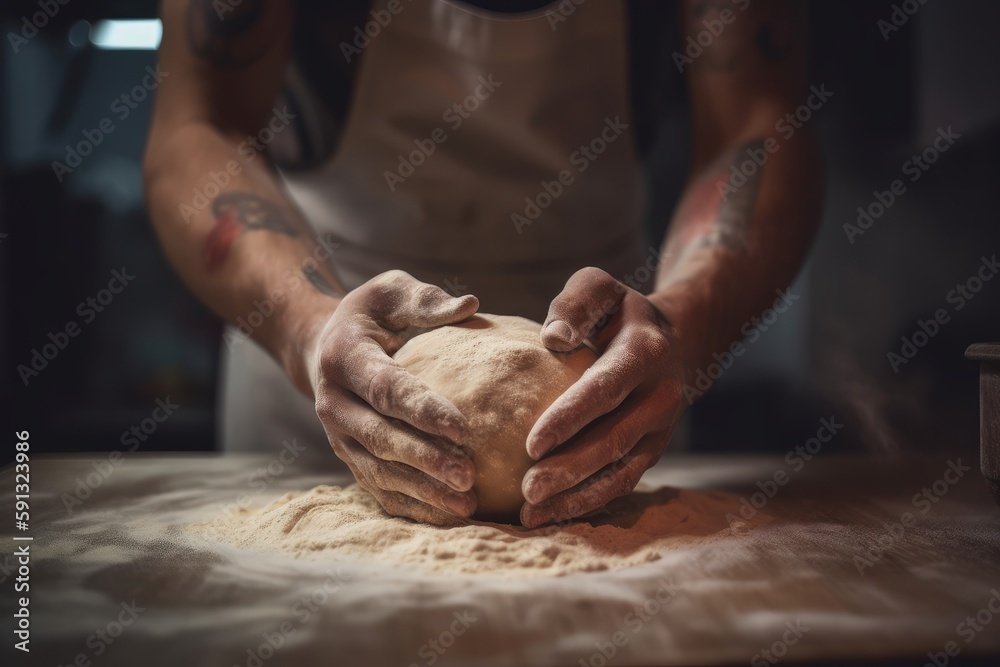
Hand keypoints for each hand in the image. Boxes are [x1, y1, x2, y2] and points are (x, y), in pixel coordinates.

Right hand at [309, 270, 479, 524]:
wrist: (323, 347)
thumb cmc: (372, 316)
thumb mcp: (390, 292)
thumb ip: (426, 300)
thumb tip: (470, 304)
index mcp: (344, 358)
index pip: (386, 389)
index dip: (423, 410)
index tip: (463, 427)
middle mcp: (333, 403)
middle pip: (381, 438)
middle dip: (425, 459)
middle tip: (469, 475)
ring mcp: (337, 436)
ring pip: (379, 471)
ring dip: (422, 490)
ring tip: (465, 502)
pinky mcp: (348, 458)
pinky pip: (378, 489)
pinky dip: (411, 506)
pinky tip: (447, 515)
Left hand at [520, 267, 687, 527]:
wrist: (678, 341)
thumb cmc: (620, 312)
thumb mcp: (600, 287)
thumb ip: (576, 303)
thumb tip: (553, 339)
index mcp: (645, 353)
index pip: (605, 390)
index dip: (570, 419)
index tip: (531, 444)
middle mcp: (661, 396)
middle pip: (613, 440)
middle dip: (570, 469)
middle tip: (527, 489)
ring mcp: (660, 430)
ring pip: (620, 471)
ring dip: (577, 496)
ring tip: (532, 514)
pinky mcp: (653, 452)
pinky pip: (623, 483)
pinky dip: (589, 502)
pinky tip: (551, 515)